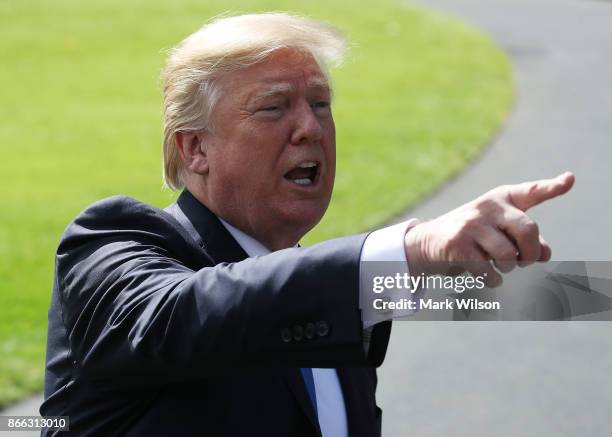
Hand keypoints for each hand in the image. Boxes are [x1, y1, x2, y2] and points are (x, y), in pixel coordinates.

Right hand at [404, 172, 574, 286]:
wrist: (428, 242)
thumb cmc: (472, 236)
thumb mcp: (499, 231)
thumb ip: (526, 240)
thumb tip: (545, 255)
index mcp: (501, 199)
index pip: (531, 192)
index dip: (552, 187)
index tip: (569, 180)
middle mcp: (488, 206)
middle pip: (528, 230)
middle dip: (530, 253)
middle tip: (523, 262)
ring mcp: (472, 224)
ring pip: (507, 254)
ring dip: (508, 268)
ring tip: (500, 267)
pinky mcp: (458, 243)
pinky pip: (487, 270)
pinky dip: (492, 280)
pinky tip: (486, 276)